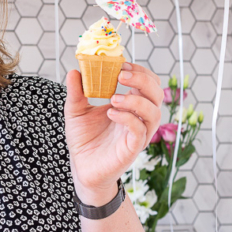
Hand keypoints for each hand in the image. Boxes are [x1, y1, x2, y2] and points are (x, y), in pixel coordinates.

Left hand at [64, 62, 161, 201]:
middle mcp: (139, 117)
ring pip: (154, 112)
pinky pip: (140, 130)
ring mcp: (138, 133)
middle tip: (121, 75)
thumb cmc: (84, 138)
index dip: (140, 71)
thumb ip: (76, 92)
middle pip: (157, 93)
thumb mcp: (76, 111)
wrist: (81, 167)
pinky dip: (128, 118)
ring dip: (136, 100)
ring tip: (113, 98)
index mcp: (130, 105)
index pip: (148, 83)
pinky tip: (111, 113)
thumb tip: (74, 70)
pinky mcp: (133, 148)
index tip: (122, 64)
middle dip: (142, 80)